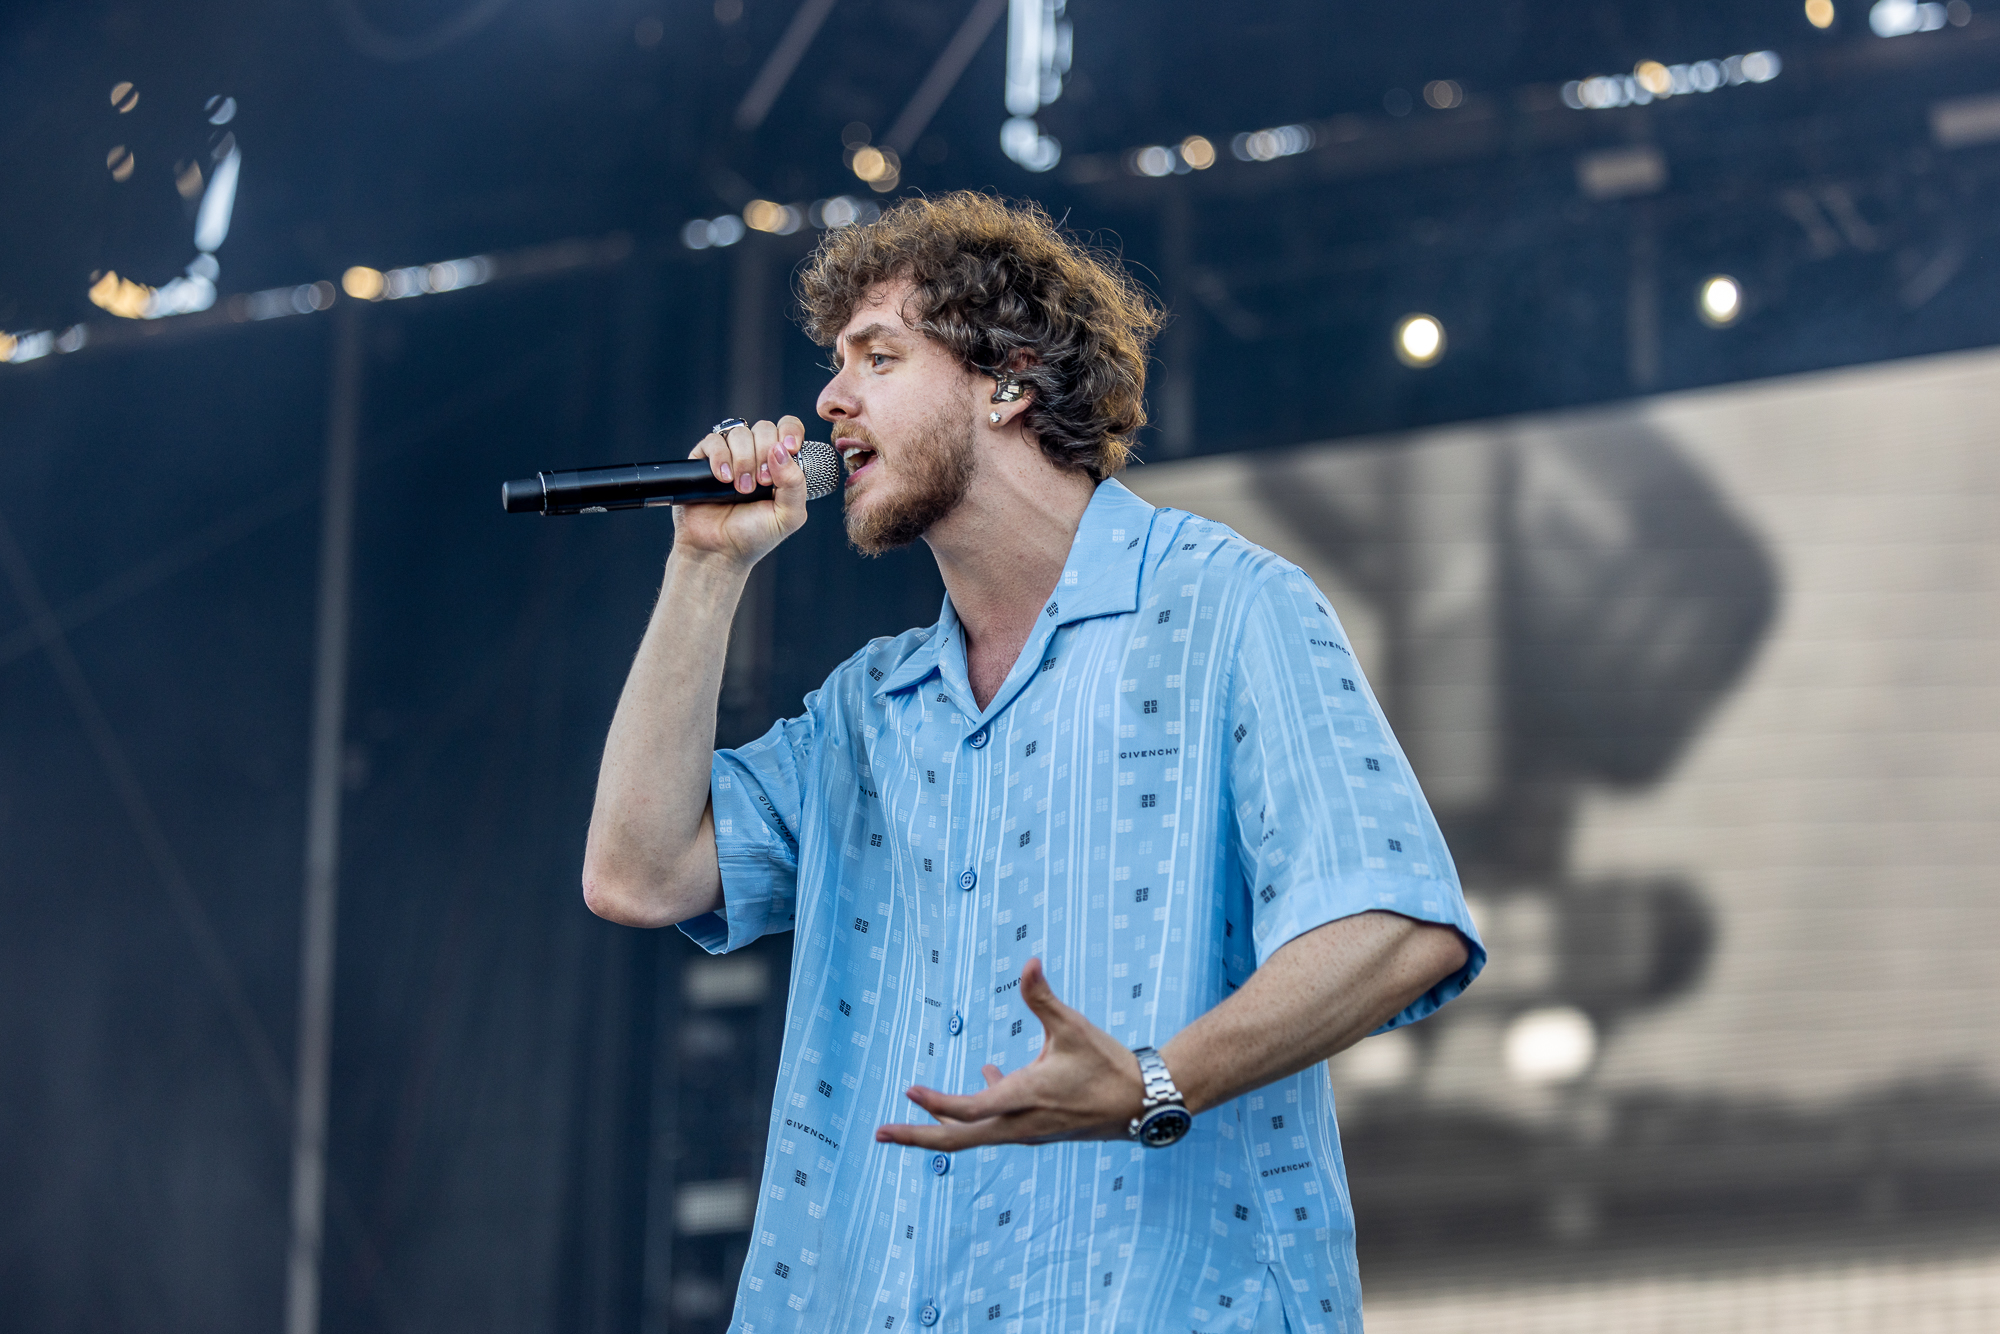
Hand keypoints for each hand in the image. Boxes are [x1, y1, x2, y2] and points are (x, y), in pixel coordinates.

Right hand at [671, 416, 809, 568]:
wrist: (718, 551)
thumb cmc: (755, 535)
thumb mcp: (788, 515)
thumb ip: (795, 483)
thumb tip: (781, 450)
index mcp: (781, 464)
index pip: (788, 429)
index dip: (790, 432)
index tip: (790, 448)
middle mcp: (756, 455)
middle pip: (764, 428)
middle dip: (764, 454)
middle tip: (762, 483)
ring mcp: (730, 456)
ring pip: (740, 433)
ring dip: (744, 461)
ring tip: (741, 489)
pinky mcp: (704, 460)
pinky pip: (714, 441)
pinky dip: (721, 458)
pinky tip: (723, 479)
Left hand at [876, 958, 1145, 1151]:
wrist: (1143, 1104)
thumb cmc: (1107, 1064)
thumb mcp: (1072, 1027)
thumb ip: (1043, 997)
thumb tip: (1029, 961)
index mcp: (1025, 1098)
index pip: (970, 1108)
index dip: (936, 1102)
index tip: (908, 1090)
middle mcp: (1020, 1123)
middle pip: (958, 1138)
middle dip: (917, 1137)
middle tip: (880, 1134)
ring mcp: (1027, 1130)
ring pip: (975, 1134)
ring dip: (943, 1123)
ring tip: (916, 1110)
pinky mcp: (1036, 1128)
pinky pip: (995, 1123)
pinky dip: (978, 1107)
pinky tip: (984, 1073)